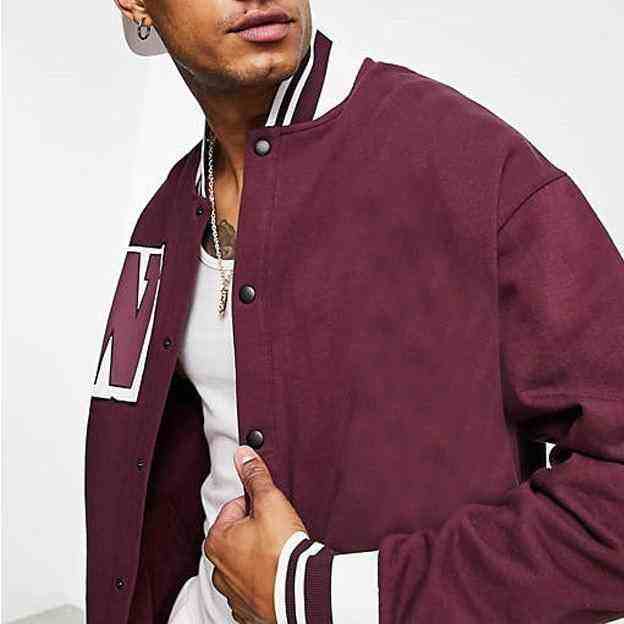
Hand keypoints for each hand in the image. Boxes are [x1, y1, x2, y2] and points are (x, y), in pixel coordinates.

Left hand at [203, 445, 307, 623]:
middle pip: (240, 535)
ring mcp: (232, 593)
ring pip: (246, 562)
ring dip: (261, 557)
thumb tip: (243, 455)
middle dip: (257, 532)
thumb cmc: (282, 550)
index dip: (258, 506)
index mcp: (216, 540)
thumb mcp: (270, 501)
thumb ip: (255, 476)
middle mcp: (218, 569)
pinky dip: (265, 581)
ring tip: (280, 556)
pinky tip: (279, 576)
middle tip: (278, 535)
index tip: (272, 516)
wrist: (301, 593)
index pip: (236, 507)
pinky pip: (254, 588)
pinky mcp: (247, 610)